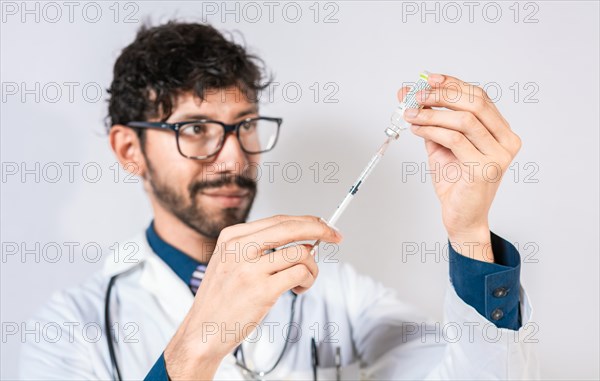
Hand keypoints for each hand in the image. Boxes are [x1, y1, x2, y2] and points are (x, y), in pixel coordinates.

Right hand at [163, 215, 341, 379]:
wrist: (202, 331)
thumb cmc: (221, 298)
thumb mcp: (229, 261)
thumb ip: (258, 246)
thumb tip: (301, 237)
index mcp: (232, 237)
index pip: (279, 220)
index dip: (306, 221)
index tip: (323, 225)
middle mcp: (239, 248)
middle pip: (292, 228)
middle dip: (321, 229)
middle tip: (336, 236)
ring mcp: (250, 269)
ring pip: (301, 252)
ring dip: (313, 266)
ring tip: (304, 279)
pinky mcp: (262, 290)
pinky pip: (300, 273)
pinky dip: (307, 280)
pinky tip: (297, 289)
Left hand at [399, 73, 521, 261]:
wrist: (461, 217)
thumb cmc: (455, 182)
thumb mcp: (441, 144)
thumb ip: (431, 120)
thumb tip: (408, 94)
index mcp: (501, 131)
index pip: (479, 96)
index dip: (453, 84)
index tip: (428, 79)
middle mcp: (506, 141)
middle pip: (475, 102)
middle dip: (441, 94)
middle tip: (415, 95)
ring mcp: (498, 155)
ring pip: (464, 120)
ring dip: (431, 113)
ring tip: (410, 114)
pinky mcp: (484, 169)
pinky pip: (454, 139)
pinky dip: (432, 130)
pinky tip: (417, 128)